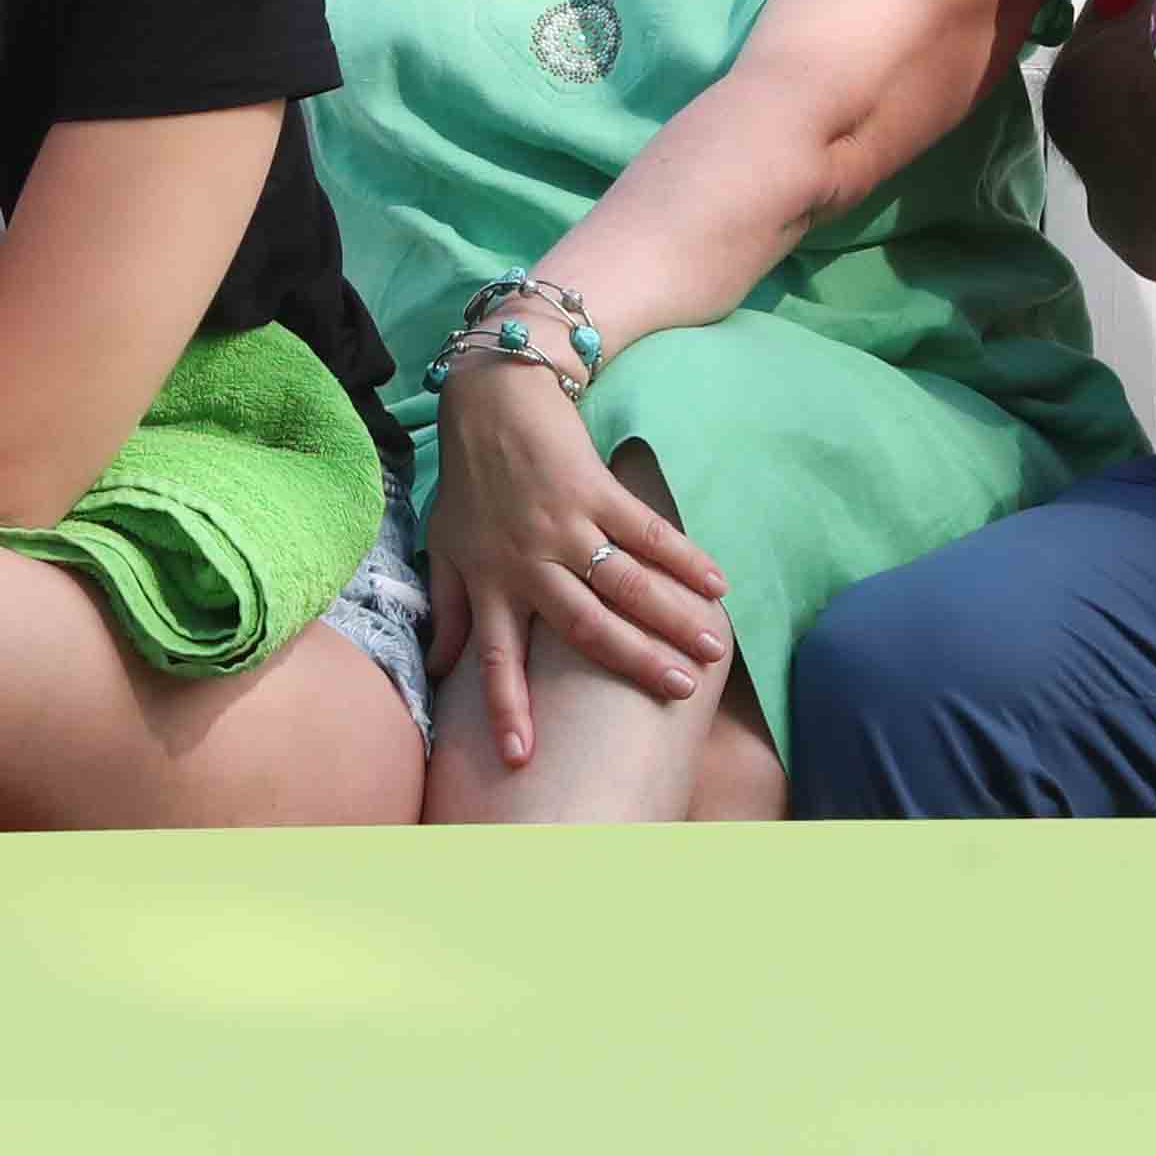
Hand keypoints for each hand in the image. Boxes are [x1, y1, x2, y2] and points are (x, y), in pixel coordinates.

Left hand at [421, 354, 730, 765]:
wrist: (491, 397)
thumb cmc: (468, 479)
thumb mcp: (446, 546)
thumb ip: (452, 611)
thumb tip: (439, 671)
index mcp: (491, 582)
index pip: (496, 658)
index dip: (507, 707)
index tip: (522, 758)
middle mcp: (528, 561)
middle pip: (585, 625)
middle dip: (632, 662)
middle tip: (676, 691)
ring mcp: (565, 524)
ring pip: (624, 582)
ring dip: (670, 616)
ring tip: (709, 648)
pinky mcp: (596, 489)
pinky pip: (647, 531)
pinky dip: (684, 557)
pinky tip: (716, 582)